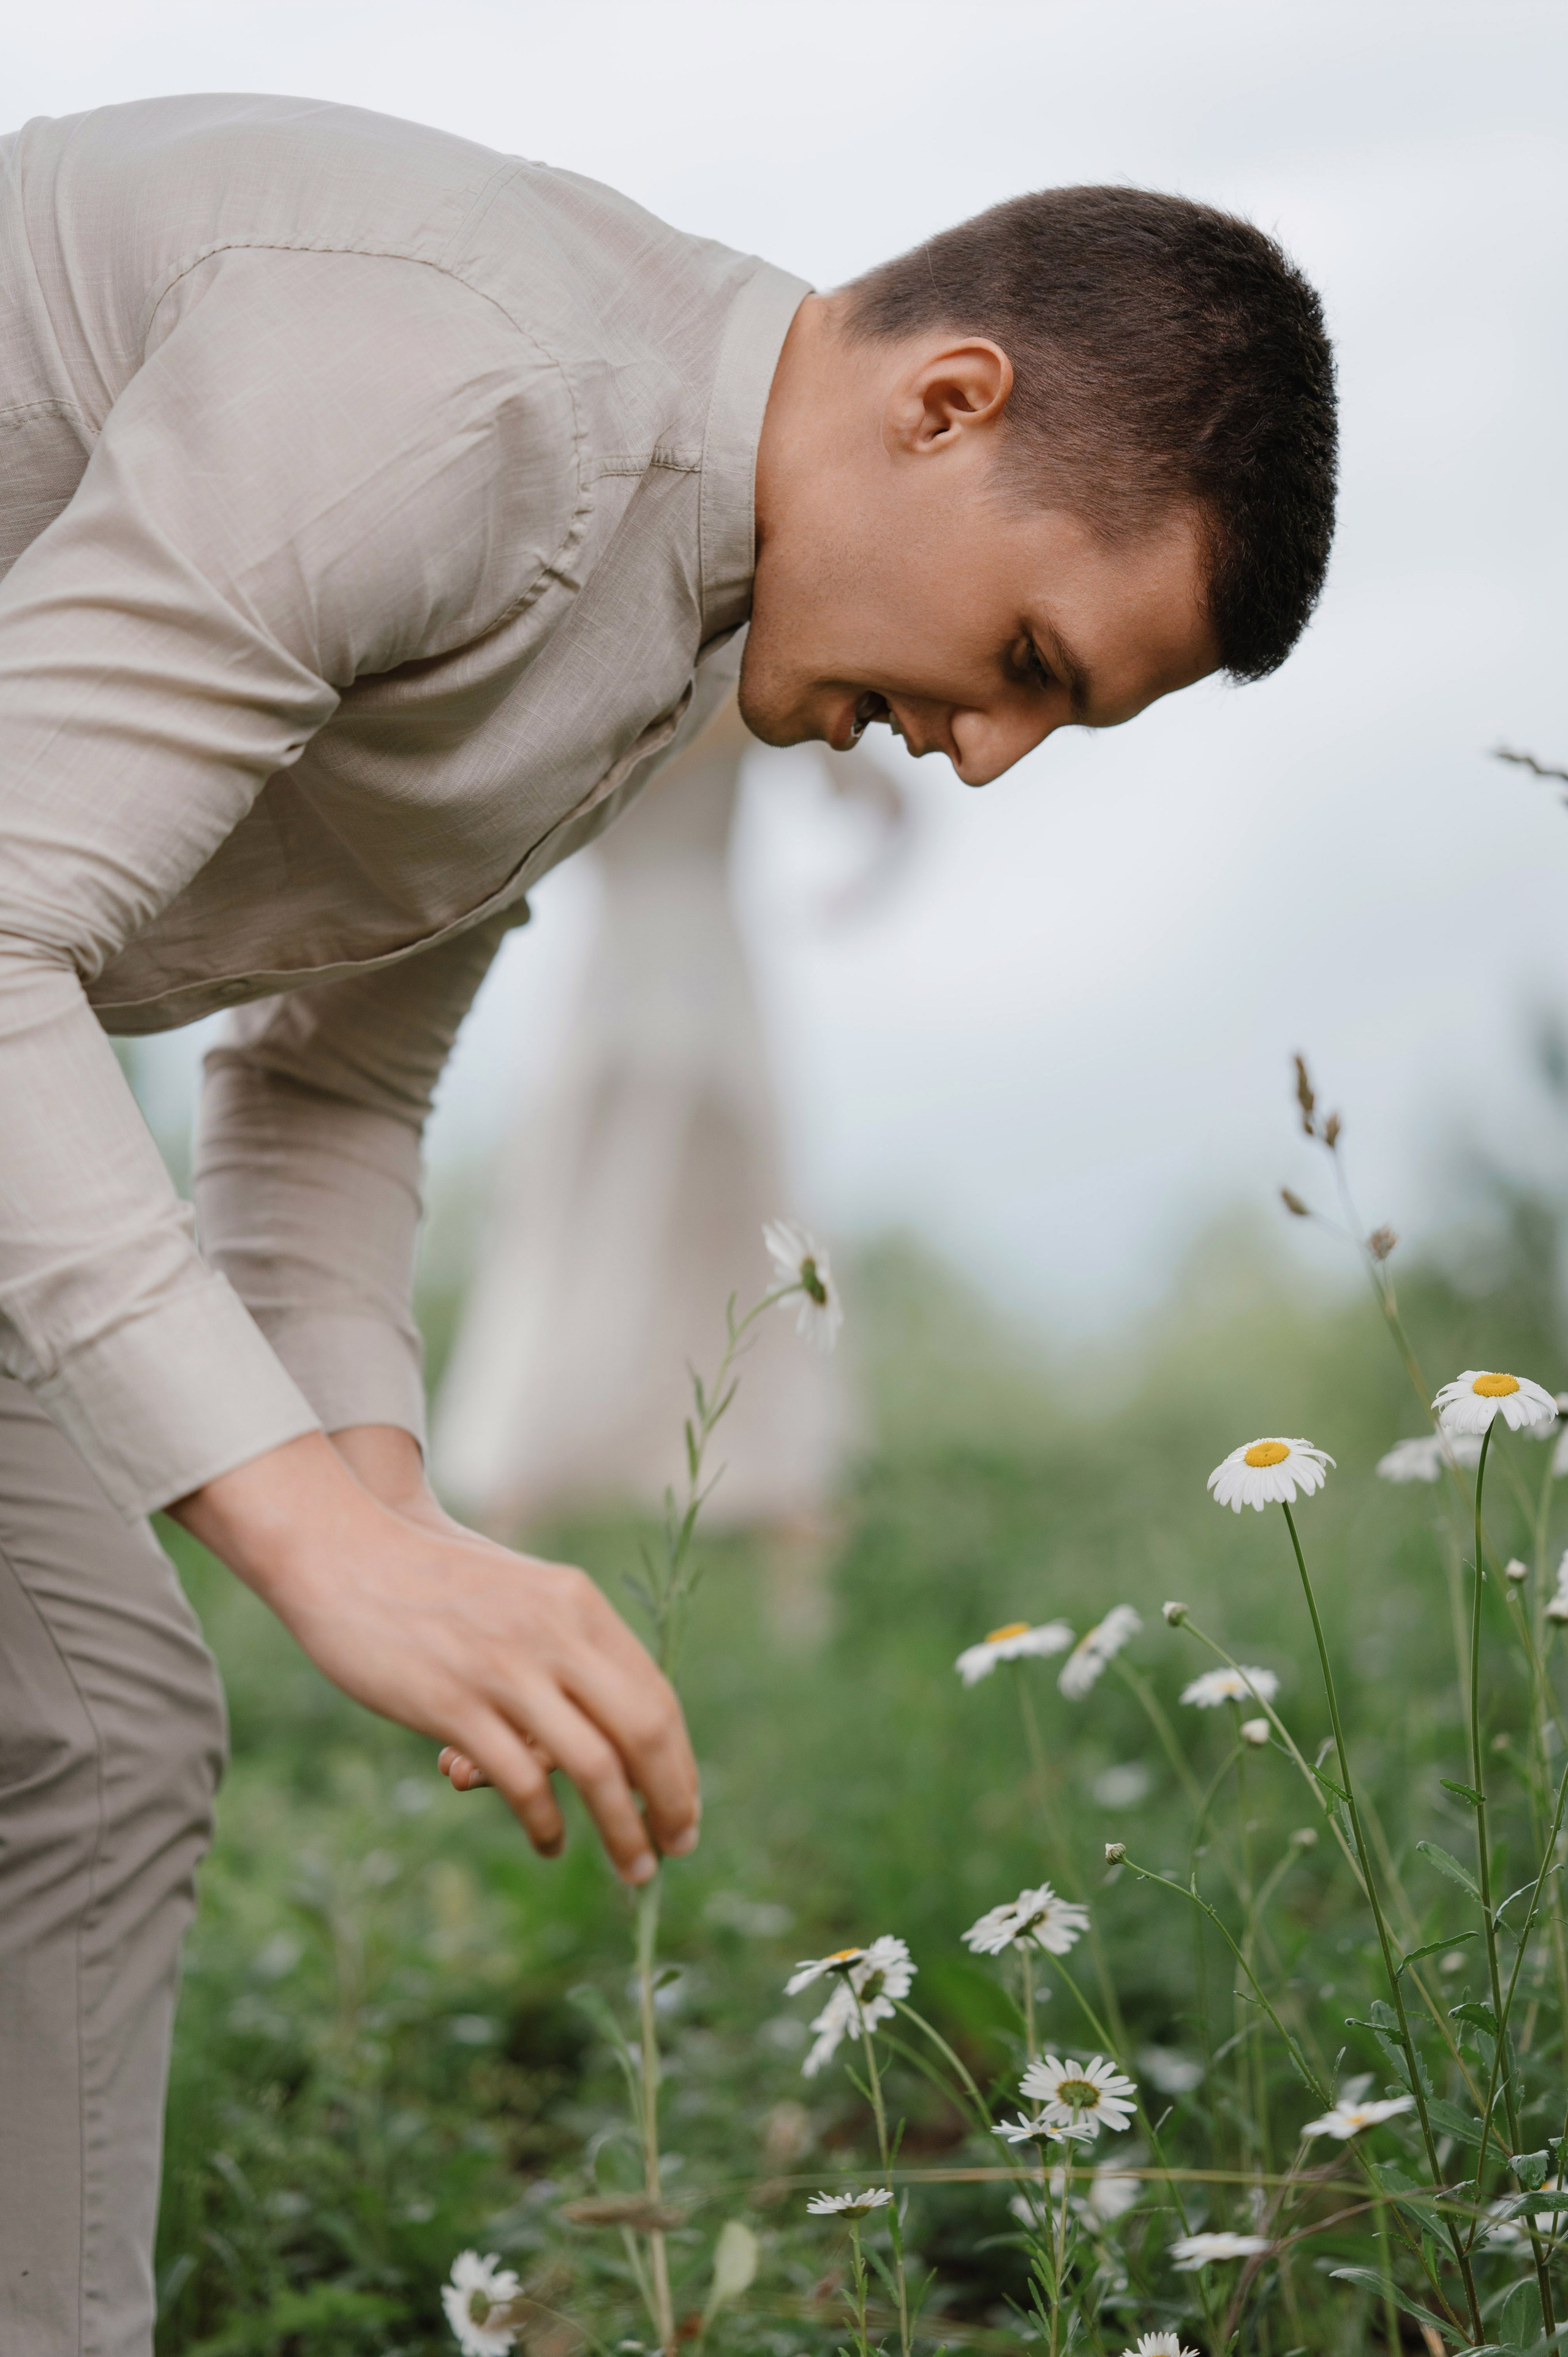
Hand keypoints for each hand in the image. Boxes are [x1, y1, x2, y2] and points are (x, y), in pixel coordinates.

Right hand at [170, 1431, 698, 1882]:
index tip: (684, 1807)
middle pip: (644, 1731)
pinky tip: (553, 1843)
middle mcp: (553, 1632)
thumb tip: (615, 1729)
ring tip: (635, 1867)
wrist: (345, 1552)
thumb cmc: (432, 1580)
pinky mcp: (452, 1704)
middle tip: (677, 1847)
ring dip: (625, 1828)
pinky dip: (547, 1823)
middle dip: (671, 1800)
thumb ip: (567, 1646)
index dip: (679, 1761)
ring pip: (595, 1766)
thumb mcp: (520, 1596)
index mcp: (576, 1603)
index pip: (655, 1694)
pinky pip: (523, 1781)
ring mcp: (504, 1669)